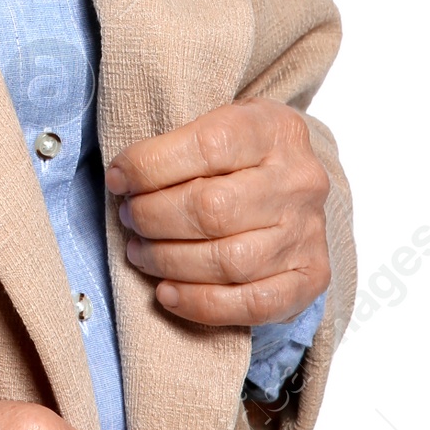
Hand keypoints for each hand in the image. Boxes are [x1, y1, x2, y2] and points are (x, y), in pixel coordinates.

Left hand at [107, 99, 330, 327]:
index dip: (150, 166)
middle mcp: (299, 181)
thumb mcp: (217, 126)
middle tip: (130, 219)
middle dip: (154, 218)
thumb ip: (176, 146)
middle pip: (213, 208)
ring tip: (141, 253)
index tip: (118, 179)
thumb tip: (122, 180)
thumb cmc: (241, 156)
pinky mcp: (311, 277)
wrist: (294, 185)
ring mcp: (308, 232)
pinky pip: (253, 304)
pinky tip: (167, 293)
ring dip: (169, 261)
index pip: (207, 147)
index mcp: (274, 130)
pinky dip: (201, 303)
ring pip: (229, 260)